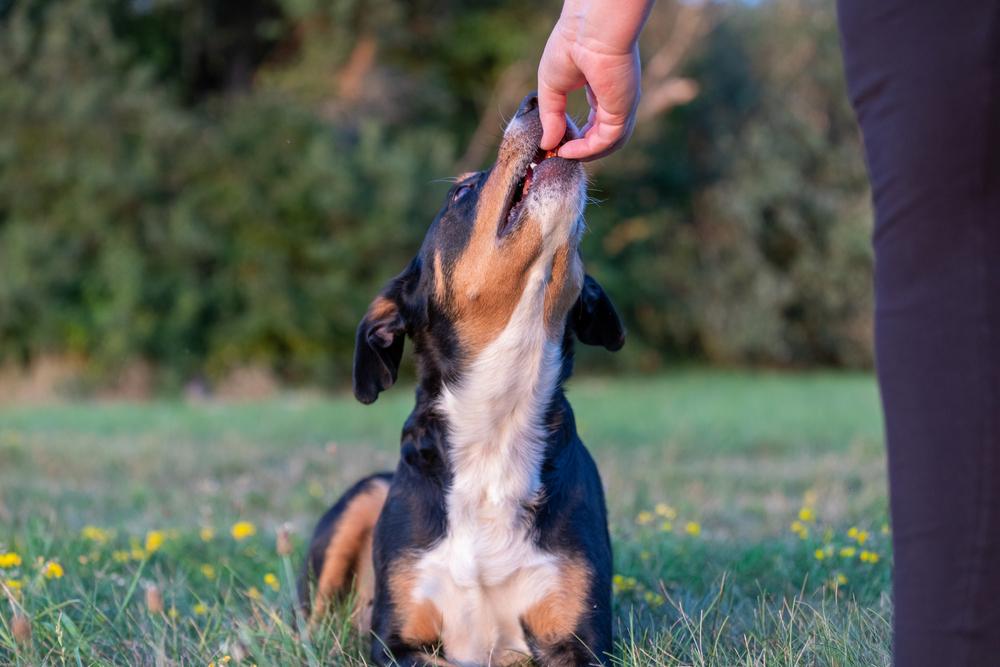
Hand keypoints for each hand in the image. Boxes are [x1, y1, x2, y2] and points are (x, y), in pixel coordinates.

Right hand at [537, 11, 644, 160]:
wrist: (588, 29)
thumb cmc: (570, 46)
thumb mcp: (551, 87)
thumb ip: (551, 116)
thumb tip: (548, 145)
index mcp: (602, 89)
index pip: (595, 123)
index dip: (577, 138)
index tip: (557, 144)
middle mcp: (616, 100)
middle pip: (603, 137)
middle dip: (582, 150)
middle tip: (559, 155)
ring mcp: (622, 106)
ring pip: (609, 143)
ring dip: (585, 154)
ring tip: (563, 156)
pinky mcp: (622, 109)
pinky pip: (606, 141)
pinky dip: (587, 150)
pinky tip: (568, 151)